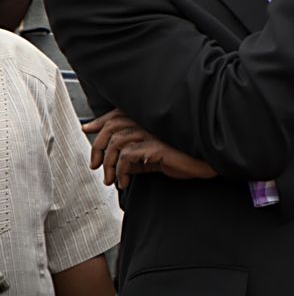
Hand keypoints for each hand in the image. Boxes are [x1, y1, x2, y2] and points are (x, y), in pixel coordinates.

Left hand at [83, 109, 215, 187]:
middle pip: (112, 126)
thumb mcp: (155, 159)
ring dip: (108, 164)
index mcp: (150, 121)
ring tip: (110, 179)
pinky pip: (127, 156)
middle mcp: (150, 123)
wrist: (204, 165)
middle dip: (97, 147)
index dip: (100, 120)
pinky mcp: (156, 146)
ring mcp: (154, 133)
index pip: (118, 114)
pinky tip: (124, 181)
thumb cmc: (184, 160)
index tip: (87, 128)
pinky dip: (120, 171)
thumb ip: (136, 158)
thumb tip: (118, 164)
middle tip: (95, 165)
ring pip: (116, 142)